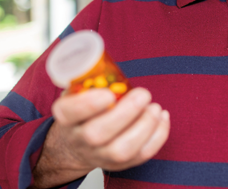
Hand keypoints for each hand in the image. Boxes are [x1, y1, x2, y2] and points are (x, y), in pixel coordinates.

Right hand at [32, 88, 169, 187]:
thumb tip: (104, 61)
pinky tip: (162, 118)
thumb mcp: (77, 91)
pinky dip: (157, 137)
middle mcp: (79, 140)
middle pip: (97, 135)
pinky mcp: (119, 165)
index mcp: (65, 117)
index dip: (88, 104)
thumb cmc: (83, 110)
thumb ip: (88, 79)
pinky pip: (140, 156)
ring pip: (121, 151)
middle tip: (143, 94)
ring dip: (144, 127)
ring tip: (155, 108)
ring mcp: (98, 156)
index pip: (68, 113)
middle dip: (125, 113)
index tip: (108, 93)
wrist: (76, 145)